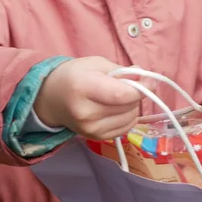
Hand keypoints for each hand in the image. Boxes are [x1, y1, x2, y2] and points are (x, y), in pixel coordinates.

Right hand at [33, 57, 150, 139]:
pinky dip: (127, 117)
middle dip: (136, 94)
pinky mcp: (95, 138)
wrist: (50, 98)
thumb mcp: (96, 63)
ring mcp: (90, 129)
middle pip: (127, 106)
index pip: (121, 95)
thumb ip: (121, 71)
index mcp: (83, 87)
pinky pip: (125, 128)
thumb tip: (145, 78)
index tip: (151, 80)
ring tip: (120, 96)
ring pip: (129, 118)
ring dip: (132, 106)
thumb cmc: (74, 75)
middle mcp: (86, 112)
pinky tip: (117, 108)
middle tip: (130, 84)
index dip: (141, 88)